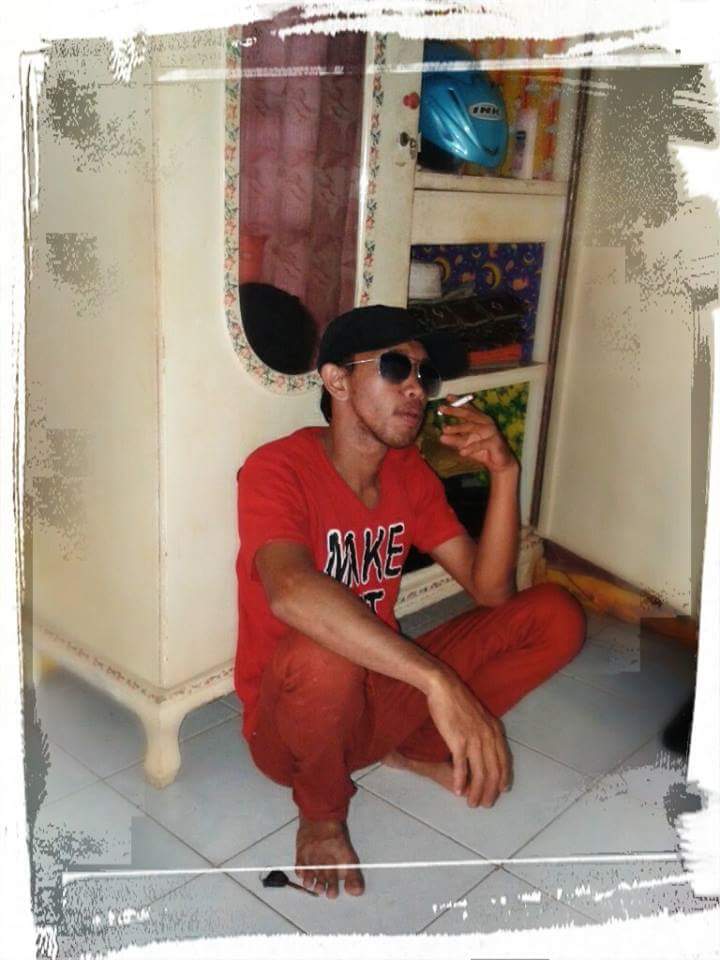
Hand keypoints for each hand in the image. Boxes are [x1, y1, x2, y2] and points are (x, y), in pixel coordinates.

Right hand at [425, 670, 511, 807]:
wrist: (444, 688)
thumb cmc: (459, 701)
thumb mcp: (479, 717)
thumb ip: (484, 733)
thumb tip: (483, 750)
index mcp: (495, 731)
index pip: (504, 761)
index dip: (503, 778)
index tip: (501, 791)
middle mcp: (488, 737)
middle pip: (493, 771)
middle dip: (490, 791)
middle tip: (486, 804)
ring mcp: (474, 739)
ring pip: (479, 773)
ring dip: (476, 791)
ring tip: (472, 803)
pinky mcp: (458, 741)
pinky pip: (461, 767)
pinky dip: (460, 781)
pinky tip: (457, 791)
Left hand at [438, 395, 516, 475]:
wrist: (499, 463)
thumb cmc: (482, 450)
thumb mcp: (466, 445)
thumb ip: (455, 440)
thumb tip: (441, 437)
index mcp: (479, 420)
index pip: (467, 409)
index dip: (458, 402)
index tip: (447, 397)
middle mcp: (485, 422)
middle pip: (469, 414)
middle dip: (455, 410)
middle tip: (441, 409)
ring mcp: (491, 431)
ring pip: (473, 427)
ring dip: (458, 428)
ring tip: (445, 430)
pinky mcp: (495, 442)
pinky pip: (481, 444)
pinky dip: (471, 448)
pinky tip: (461, 452)